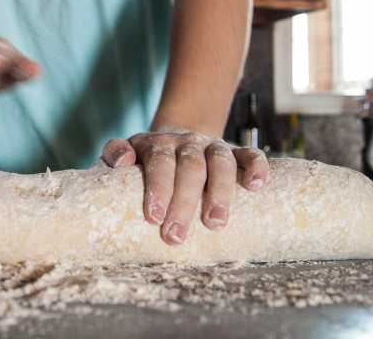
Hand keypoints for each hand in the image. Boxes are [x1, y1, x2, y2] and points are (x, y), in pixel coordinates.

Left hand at [102, 131, 268, 244]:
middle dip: (184, 202)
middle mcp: (188, 142)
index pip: (159, 162)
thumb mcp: (127, 150)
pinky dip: (257, 167)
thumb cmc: (148, 158)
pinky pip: (251, 154)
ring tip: (216, 223)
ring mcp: (213, 146)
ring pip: (221, 162)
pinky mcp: (236, 151)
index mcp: (159, 144)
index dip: (158, 188)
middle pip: (190, 168)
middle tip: (176, 235)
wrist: (178, 137)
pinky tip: (257, 186)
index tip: (153, 217)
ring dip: (220, 191)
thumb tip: (122, 161)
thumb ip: (115, 152)